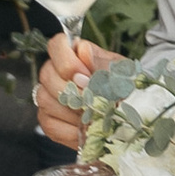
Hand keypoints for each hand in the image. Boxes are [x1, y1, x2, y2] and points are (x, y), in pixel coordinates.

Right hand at [35, 33, 115, 153]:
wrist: (127, 112)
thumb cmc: (122, 86)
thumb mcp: (120, 72)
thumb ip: (102, 63)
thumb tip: (84, 53)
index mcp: (72, 54)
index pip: (56, 45)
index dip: (67, 61)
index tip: (86, 75)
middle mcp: (54, 73)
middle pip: (47, 75)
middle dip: (71, 90)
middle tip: (94, 100)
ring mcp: (47, 97)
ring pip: (46, 101)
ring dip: (73, 111)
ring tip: (95, 115)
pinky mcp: (48, 121)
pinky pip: (51, 125)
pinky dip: (71, 130)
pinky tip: (87, 129)